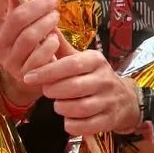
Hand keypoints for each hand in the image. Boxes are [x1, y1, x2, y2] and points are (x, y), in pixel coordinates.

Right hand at [0, 0, 68, 106]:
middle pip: (17, 17)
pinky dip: (51, 44)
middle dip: (40, 5)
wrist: (27, 78)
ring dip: (48, 22)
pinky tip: (55, 39)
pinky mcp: (24, 74)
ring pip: (30, 36)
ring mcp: (8, 60)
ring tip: (55, 16)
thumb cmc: (24, 40)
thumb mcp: (18, 19)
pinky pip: (40, 55)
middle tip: (53, 0)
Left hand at [22, 42, 141, 136]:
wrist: (125, 100)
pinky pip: (84, 126)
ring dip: (62, 108)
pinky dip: (71, 124)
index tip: (28, 76)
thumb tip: (44, 26)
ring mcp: (108, 101)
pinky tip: (70, 117)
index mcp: (96, 61)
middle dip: (53, 91)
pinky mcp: (109, 120)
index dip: (47, 71)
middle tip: (47, 91)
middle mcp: (105, 79)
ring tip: (59, 103)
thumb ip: (61, 46)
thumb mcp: (82, 59)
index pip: (70, 64)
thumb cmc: (94, 77)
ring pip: (78, 108)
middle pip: (73, 87)